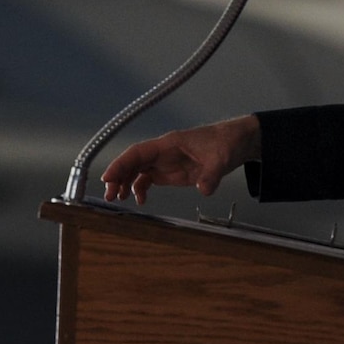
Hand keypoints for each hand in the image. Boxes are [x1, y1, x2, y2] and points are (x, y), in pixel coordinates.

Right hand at [100, 116, 260, 204]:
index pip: (138, 152)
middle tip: (109, 195)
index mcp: (168, 144)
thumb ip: (211, 175)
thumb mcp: (220, 159)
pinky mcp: (169, 172)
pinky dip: (139, 189)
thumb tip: (204, 191)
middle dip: (117, 177)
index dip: (121, 164)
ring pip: (136, 170)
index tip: (108, 177)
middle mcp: (161, 152)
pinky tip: (139, 201)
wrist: (235, 143)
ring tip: (117, 200)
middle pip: (132, 162)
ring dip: (124, 183)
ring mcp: (164, 162)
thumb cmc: (225, 143)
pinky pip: (147, 179)